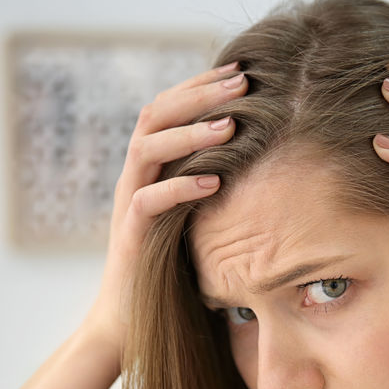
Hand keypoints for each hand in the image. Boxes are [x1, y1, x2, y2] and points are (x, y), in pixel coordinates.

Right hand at [82, 62, 246, 366]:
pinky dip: (179, 187)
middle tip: (241, 81)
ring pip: (146, 150)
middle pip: (155, 116)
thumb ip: (211, 181)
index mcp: (149, 167)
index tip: (240, 70)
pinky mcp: (129, 237)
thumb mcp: (195, 215)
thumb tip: (261, 157)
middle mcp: (134, 177)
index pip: (167, 109)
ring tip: (231, 125)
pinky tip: (213, 181)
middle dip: (199, 94)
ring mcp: (127, 205)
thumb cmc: (171, 266)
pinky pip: (146, 202)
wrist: (130, 318)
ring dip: (189, 133)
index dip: (199, 85)